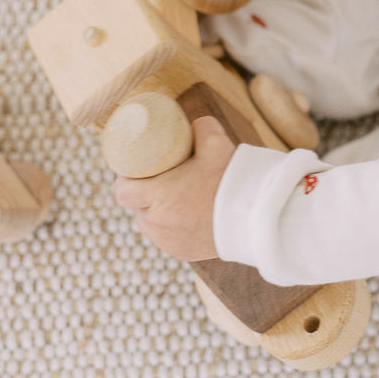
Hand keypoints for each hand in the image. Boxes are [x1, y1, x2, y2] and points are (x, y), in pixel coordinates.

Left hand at [113, 116, 236, 260]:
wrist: (256, 221)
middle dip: (145, 195)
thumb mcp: (217, 145)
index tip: (138, 172)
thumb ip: (203, 128)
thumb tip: (195, 123)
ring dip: (157, 213)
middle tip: (161, 181)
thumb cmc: (233, 182)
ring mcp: (168, 242)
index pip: (122, 192)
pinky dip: (172, 228)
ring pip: (151, 224)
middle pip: (137, 208)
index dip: (127, 181)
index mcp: (158, 197)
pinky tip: (185, 217)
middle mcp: (157, 224)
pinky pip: (167, 238)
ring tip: (174, 199)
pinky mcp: (181, 254)